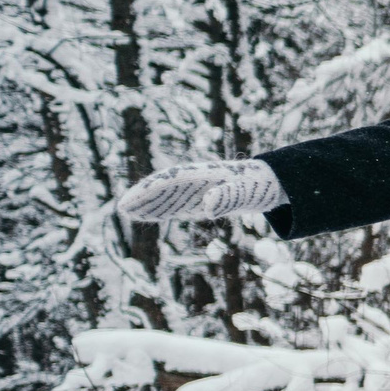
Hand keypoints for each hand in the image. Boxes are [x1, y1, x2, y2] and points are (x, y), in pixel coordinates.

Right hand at [118, 159, 285, 222]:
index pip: (172, 181)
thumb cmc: (256, 186)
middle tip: (122, 207)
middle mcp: (195, 181)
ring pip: (167, 197)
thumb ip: (227, 197)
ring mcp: (195, 190)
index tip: (137, 196)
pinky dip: (160, 210)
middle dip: (144, 196)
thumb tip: (208, 206)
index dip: (153, 189)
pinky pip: (175, 204)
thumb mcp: (246, 192)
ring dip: (148, 204)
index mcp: (204, 175)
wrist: (267, 183)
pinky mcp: (198, 200)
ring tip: (126, 211)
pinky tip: (146, 215)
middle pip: (165, 188)